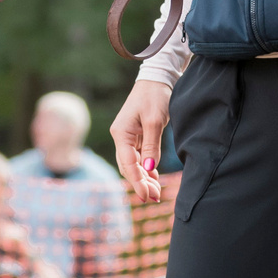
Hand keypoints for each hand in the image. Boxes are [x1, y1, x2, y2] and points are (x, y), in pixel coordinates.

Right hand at [110, 81, 171, 202]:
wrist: (157, 79)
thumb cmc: (155, 96)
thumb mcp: (155, 121)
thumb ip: (151, 146)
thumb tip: (148, 170)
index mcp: (121, 133)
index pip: (127, 164)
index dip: (137, 182)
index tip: (147, 196)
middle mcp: (121, 137)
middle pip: (128, 167)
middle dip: (141, 184)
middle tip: (155, 198)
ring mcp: (128, 137)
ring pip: (132, 165)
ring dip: (143, 179)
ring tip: (156, 192)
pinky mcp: (136, 136)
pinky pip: (138, 158)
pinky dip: (146, 169)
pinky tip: (154, 178)